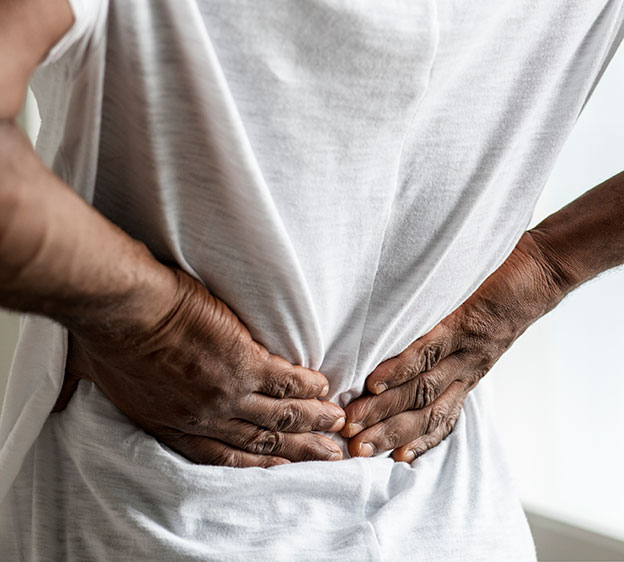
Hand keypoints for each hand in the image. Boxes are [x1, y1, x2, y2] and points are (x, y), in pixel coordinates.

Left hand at [52, 267, 345, 466]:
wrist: (123, 311)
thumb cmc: (108, 339)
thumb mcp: (95, 378)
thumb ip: (95, 390)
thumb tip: (62, 396)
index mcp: (172, 424)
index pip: (222, 454)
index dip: (256, 463)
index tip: (280, 466)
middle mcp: (204, 417)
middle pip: (259, 442)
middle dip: (295, 452)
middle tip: (325, 455)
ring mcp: (227, 392)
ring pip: (278, 416)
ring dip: (309, 422)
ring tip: (335, 422)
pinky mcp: (244, 362)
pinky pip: (285, 381)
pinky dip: (306, 388)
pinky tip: (323, 388)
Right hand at [341, 232, 561, 461]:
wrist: (544, 272)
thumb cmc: (505, 301)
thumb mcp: (481, 335)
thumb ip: (452, 349)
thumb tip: (413, 357)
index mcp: (469, 377)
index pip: (440, 419)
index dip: (414, 442)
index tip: (383, 459)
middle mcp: (468, 372)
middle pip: (424, 412)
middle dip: (387, 433)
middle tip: (354, 449)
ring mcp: (466, 350)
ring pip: (422, 389)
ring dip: (386, 409)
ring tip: (354, 422)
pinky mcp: (464, 323)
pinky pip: (428, 351)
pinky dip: (400, 369)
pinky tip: (375, 383)